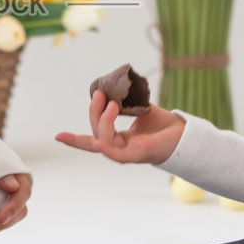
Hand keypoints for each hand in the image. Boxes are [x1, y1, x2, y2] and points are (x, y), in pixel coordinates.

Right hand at [54, 91, 186, 164]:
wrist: (186, 134)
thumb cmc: (165, 125)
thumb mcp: (140, 109)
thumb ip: (126, 103)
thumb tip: (113, 88)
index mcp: (118, 141)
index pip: (92, 139)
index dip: (75, 139)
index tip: (57, 136)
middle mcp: (119, 149)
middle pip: (96, 134)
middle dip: (94, 113)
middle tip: (101, 94)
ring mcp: (127, 154)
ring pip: (102, 140)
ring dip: (103, 121)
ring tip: (113, 103)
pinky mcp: (137, 155)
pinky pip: (116, 154)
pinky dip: (106, 147)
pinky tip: (99, 141)